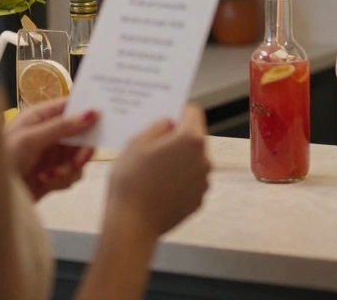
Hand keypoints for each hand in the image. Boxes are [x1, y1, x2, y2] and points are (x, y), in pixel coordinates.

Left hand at [3, 98, 97, 200]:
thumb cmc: (1, 160)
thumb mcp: (30, 139)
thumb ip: (62, 126)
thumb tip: (91, 113)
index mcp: (40, 116)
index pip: (71, 106)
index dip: (88, 111)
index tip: (102, 120)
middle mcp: (49, 132)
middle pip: (81, 134)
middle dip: (81, 149)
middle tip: (78, 160)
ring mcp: (52, 154)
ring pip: (79, 156)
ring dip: (70, 168)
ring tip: (51, 176)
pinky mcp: (53, 173)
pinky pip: (73, 173)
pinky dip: (64, 179)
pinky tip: (47, 182)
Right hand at [107, 105, 211, 236]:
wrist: (132, 225)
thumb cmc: (131, 180)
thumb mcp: (137, 142)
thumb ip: (158, 126)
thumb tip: (169, 122)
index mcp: (191, 139)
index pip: (193, 111)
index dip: (178, 111)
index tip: (166, 118)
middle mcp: (205, 158)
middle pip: (194, 137)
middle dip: (177, 138)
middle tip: (153, 147)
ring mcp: (204, 180)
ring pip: (193, 160)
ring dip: (179, 160)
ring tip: (153, 171)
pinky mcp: (199, 199)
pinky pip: (191, 180)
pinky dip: (180, 180)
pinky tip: (159, 187)